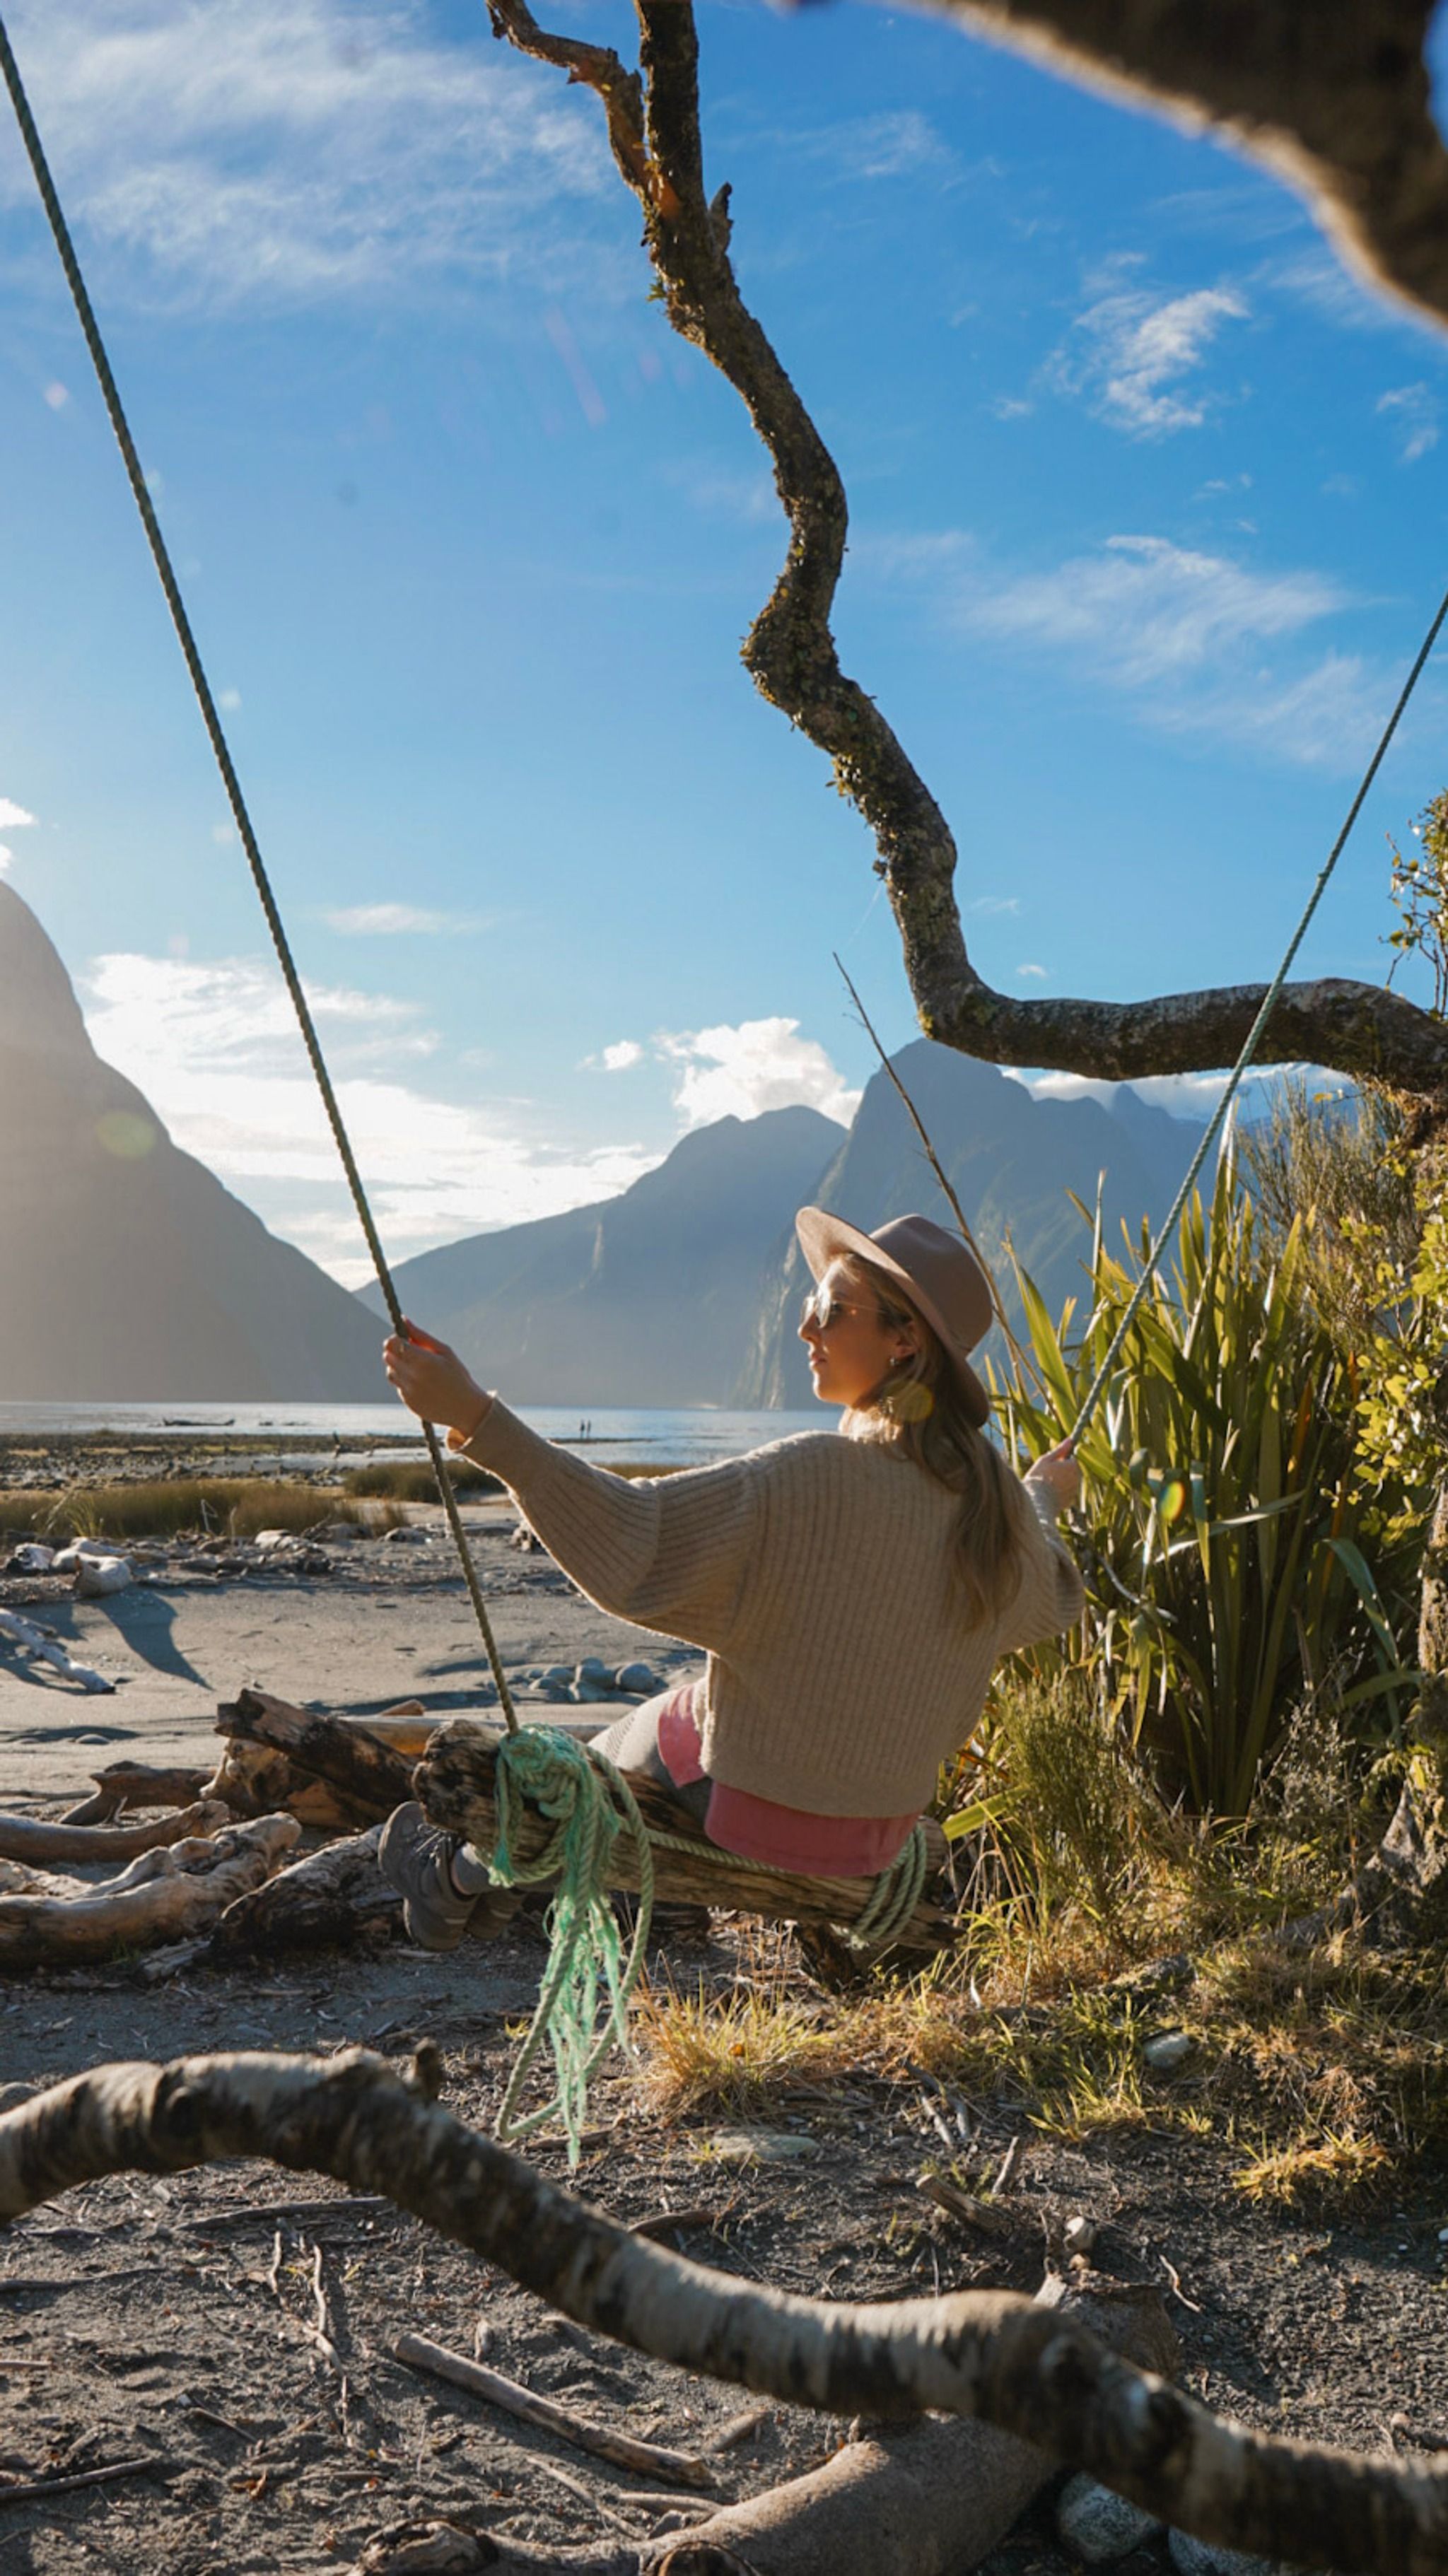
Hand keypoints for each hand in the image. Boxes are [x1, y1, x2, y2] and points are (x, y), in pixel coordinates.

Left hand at [383, 1320, 490, 1443]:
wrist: (466, 1408)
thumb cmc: (458, 1376)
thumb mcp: (445, 1352)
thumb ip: (421, 1336)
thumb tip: (404, 1320)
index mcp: (423, 1360)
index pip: (392, 1344)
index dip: (394, 1339)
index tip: (403, 1340)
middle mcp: (412, 1376)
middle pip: (388, 1357)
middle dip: (397, 1352)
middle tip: (413, 1354)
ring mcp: (409, 1391)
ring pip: (390, 1372)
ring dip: (399, 1368)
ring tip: (419, 1370)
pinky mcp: (408, 1403)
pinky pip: (399, 1387)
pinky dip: (406, 1383)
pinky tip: (424, 1385)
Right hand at [1024, 1438, 1079, 1511]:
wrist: (1036, 1501)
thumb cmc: (1039, 1477)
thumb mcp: (1046, 1459)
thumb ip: (1059, 1450)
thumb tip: (1069, 1440)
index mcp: (1072, 1466)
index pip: (1071, 1460)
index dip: (1061, 1461)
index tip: (1051, 1464)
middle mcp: (1077, 1478)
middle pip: (1072, 1472)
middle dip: (1063, 1472)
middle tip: (1047, 1474)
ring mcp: (1074, 1491)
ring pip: (1069, 1483)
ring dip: (1062, 1482)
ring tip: (1046, 1485)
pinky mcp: (1070, 1501)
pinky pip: (1066, 1494)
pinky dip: (1060, 1493)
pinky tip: (1049, 1494)